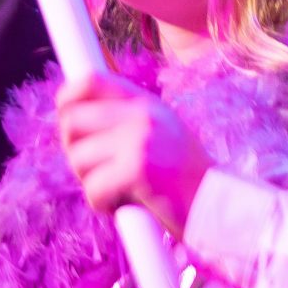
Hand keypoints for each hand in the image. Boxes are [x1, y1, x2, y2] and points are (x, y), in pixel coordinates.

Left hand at [55, 71, 209, 232]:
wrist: (220, 208)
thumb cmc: (182, 180)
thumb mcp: (156, 136)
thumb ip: (120, 122)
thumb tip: (68, 116)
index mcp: (145, 103)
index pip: (90, 80)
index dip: (67, 98)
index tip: (67, 121)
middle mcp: (142, 115)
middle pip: (71, 122)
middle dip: (76, 152)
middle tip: (99, 171)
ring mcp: (140, 139)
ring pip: (78, 158)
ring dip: (92, 183)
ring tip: (124, 190)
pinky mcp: (137, 169)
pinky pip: (93, 188)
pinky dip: (103, 205)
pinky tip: (129, 204)